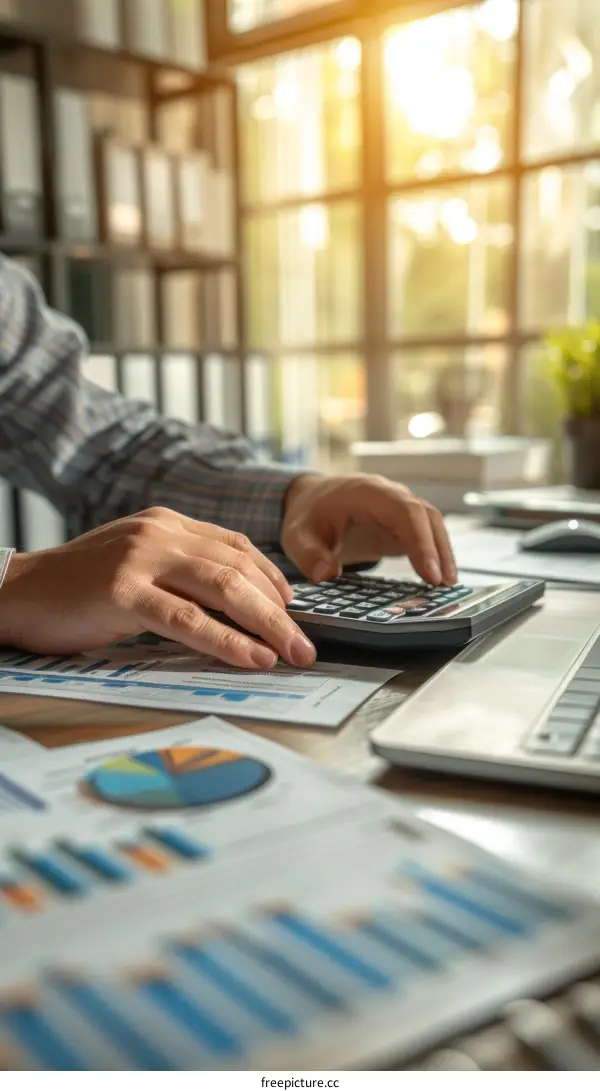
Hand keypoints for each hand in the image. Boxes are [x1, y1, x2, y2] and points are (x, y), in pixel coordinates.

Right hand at [0, 508, 316, 669]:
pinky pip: (187, 618)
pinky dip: (226, 640)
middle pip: (239, 568)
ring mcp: (141, 558)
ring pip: (223, 587)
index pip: (235, 545)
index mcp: (166, 523)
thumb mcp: (136, 565)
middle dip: (280, 610)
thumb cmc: (76, 588)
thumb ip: (179, 574)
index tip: (292, 609)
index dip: (272, 578)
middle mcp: (159, 532)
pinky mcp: (122, 591)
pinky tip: (251, 656)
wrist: (16, 591)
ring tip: (292, 653)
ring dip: (267, 624)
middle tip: (305, 644)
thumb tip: (232, 607)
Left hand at [282, 474, 456, 585]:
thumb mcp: (297, 536)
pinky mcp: (402, 522)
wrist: (311, 501)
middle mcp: (390, 495)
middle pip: (426, 516)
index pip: (405, 512)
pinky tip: (437, 580)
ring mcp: (399, 507)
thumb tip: (327, 574)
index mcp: (368, 492)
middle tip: (444, 584)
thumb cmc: (308, 516)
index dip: (420, 541)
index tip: (429, 573)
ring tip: (447, 585)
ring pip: (432, 524)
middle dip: (438, 550)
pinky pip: (425, 534)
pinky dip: (434, 554)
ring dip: (442, 552)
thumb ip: (309, 554)